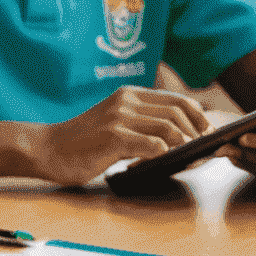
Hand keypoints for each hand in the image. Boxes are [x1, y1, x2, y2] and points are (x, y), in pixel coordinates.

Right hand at [29, 86, 211, 184]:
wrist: (47, 149)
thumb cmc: (82, 141)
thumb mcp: (114, 122)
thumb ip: (141, 123)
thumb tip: (180, 134)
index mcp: (128, 95)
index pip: (177, 99)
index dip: (198, 116)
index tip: (207, 132)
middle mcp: (125, 101)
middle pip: (178, 111)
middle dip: (197, 131)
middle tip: (203, 148)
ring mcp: (118, 118)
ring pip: (169, 127)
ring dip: (184, 145)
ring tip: (187, 157)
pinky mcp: (112, 137)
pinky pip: (151, 144)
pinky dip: (164, 154)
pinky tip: (162, 161)